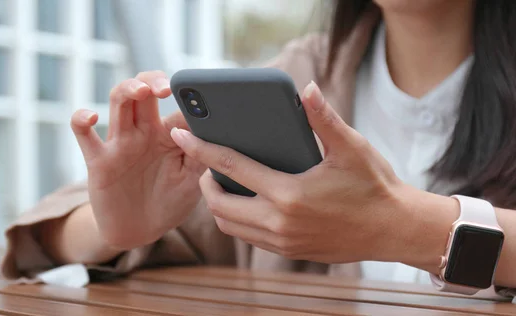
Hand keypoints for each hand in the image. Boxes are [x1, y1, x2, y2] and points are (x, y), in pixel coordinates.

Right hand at [71, 71, 204, 249]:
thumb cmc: (169, 202)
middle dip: (154, 80)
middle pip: (145, 92)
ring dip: (128, 90)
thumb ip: (201, 156)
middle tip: (166, 88)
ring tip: (142, 90)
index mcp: (169, 135)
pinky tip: (91, 117)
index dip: (187, 100)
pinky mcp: (98, 161)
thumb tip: (210, 128)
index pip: (177, 107)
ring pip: (119, 103)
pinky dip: (81, 120)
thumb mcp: (192, 181)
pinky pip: (83, 135)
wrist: (139, 232)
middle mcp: (144, 132)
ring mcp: (120, 144)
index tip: (200, 98)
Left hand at [170, 81, 423, 263]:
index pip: (231, 167)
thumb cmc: (375, 186)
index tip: (181, 135)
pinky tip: (249, 201)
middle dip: (204, 183)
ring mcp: (283, 241)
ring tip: (224, 182)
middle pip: (219, 205)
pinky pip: (249, 237)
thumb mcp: (351, 148)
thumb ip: (324, 119)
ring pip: (230, 226)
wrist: (394, 229)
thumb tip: (306, 90)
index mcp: (289, 193)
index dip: (201, 149)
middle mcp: (280, 222)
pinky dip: (237, 219)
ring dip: (218, 205)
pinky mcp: (289, 251)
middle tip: (208, 165)